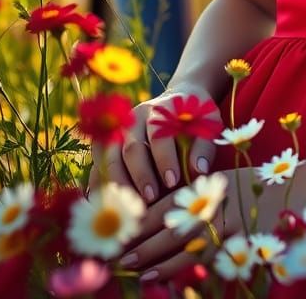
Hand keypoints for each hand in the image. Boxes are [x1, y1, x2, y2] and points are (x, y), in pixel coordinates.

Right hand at [86, 84, 220, 202]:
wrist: (178, 99)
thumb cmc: (195, 119)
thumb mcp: (207, 126)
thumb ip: (204, 147)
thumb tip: (199, 170)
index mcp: (162, 110)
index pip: (159, 135)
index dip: (165, 159)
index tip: (173, 181)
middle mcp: (135, 117)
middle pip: (131, 148)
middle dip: (141, 175)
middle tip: (151, 198)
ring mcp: (117, 129)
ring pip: (110, 157)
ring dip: (119, 183)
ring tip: (130, 205)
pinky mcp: (106, 142)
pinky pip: (97, 164)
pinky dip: (100, 183)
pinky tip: (107, 203)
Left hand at [117, 163, 305, 282]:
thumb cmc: (265, 187)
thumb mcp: (230, 183)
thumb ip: (202, 194)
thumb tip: (163, 211)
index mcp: (212, 185)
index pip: (168, 201)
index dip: (141, 216)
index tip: (119, 228)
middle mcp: (218, 203)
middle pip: (169, 224)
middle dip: (140, 239)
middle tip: (115, 253)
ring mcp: (229, 225)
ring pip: (182, 245)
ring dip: (154, 257)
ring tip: (132, 267)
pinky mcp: (240, 244)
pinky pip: (203, 260)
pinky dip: (178, 269)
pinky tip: (160, 276)